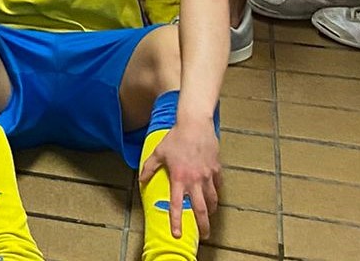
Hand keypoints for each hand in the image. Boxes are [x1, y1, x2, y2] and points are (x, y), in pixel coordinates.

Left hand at [139, 119, 220, 237]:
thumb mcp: (158, 152)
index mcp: (179, 178)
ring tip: (209, 217)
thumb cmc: (175, 138)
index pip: (176, 204)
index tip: (177, 234)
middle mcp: (195, 180)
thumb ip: (149, 168)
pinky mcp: (216, 170)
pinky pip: (218, 186)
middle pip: (201, 209)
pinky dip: (217, 193)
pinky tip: (214, 196)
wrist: (194, 124)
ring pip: (212, 200)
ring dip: (211, 211)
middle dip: (203, 225)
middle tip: (204, 236)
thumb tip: (140, 180)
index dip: (176, 221)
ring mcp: (208, 176)